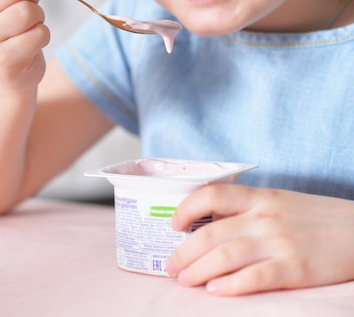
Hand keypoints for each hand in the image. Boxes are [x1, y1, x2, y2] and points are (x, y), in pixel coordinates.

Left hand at [166, 183, 353, 295]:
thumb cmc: (315, 218)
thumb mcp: (279, 202)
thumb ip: (247, 210)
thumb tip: (208, 222)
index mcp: (260, 197)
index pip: (212, 194)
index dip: (186, 208)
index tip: (172, 224)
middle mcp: (264, 217)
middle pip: (211, 232)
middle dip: (184, 252)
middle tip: (171, 267)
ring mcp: (278, 243)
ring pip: (225, 256)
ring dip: (199, 271)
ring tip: (185, 281)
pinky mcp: (294, 269)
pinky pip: (255, 277)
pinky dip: (230, 285)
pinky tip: (215, 291)